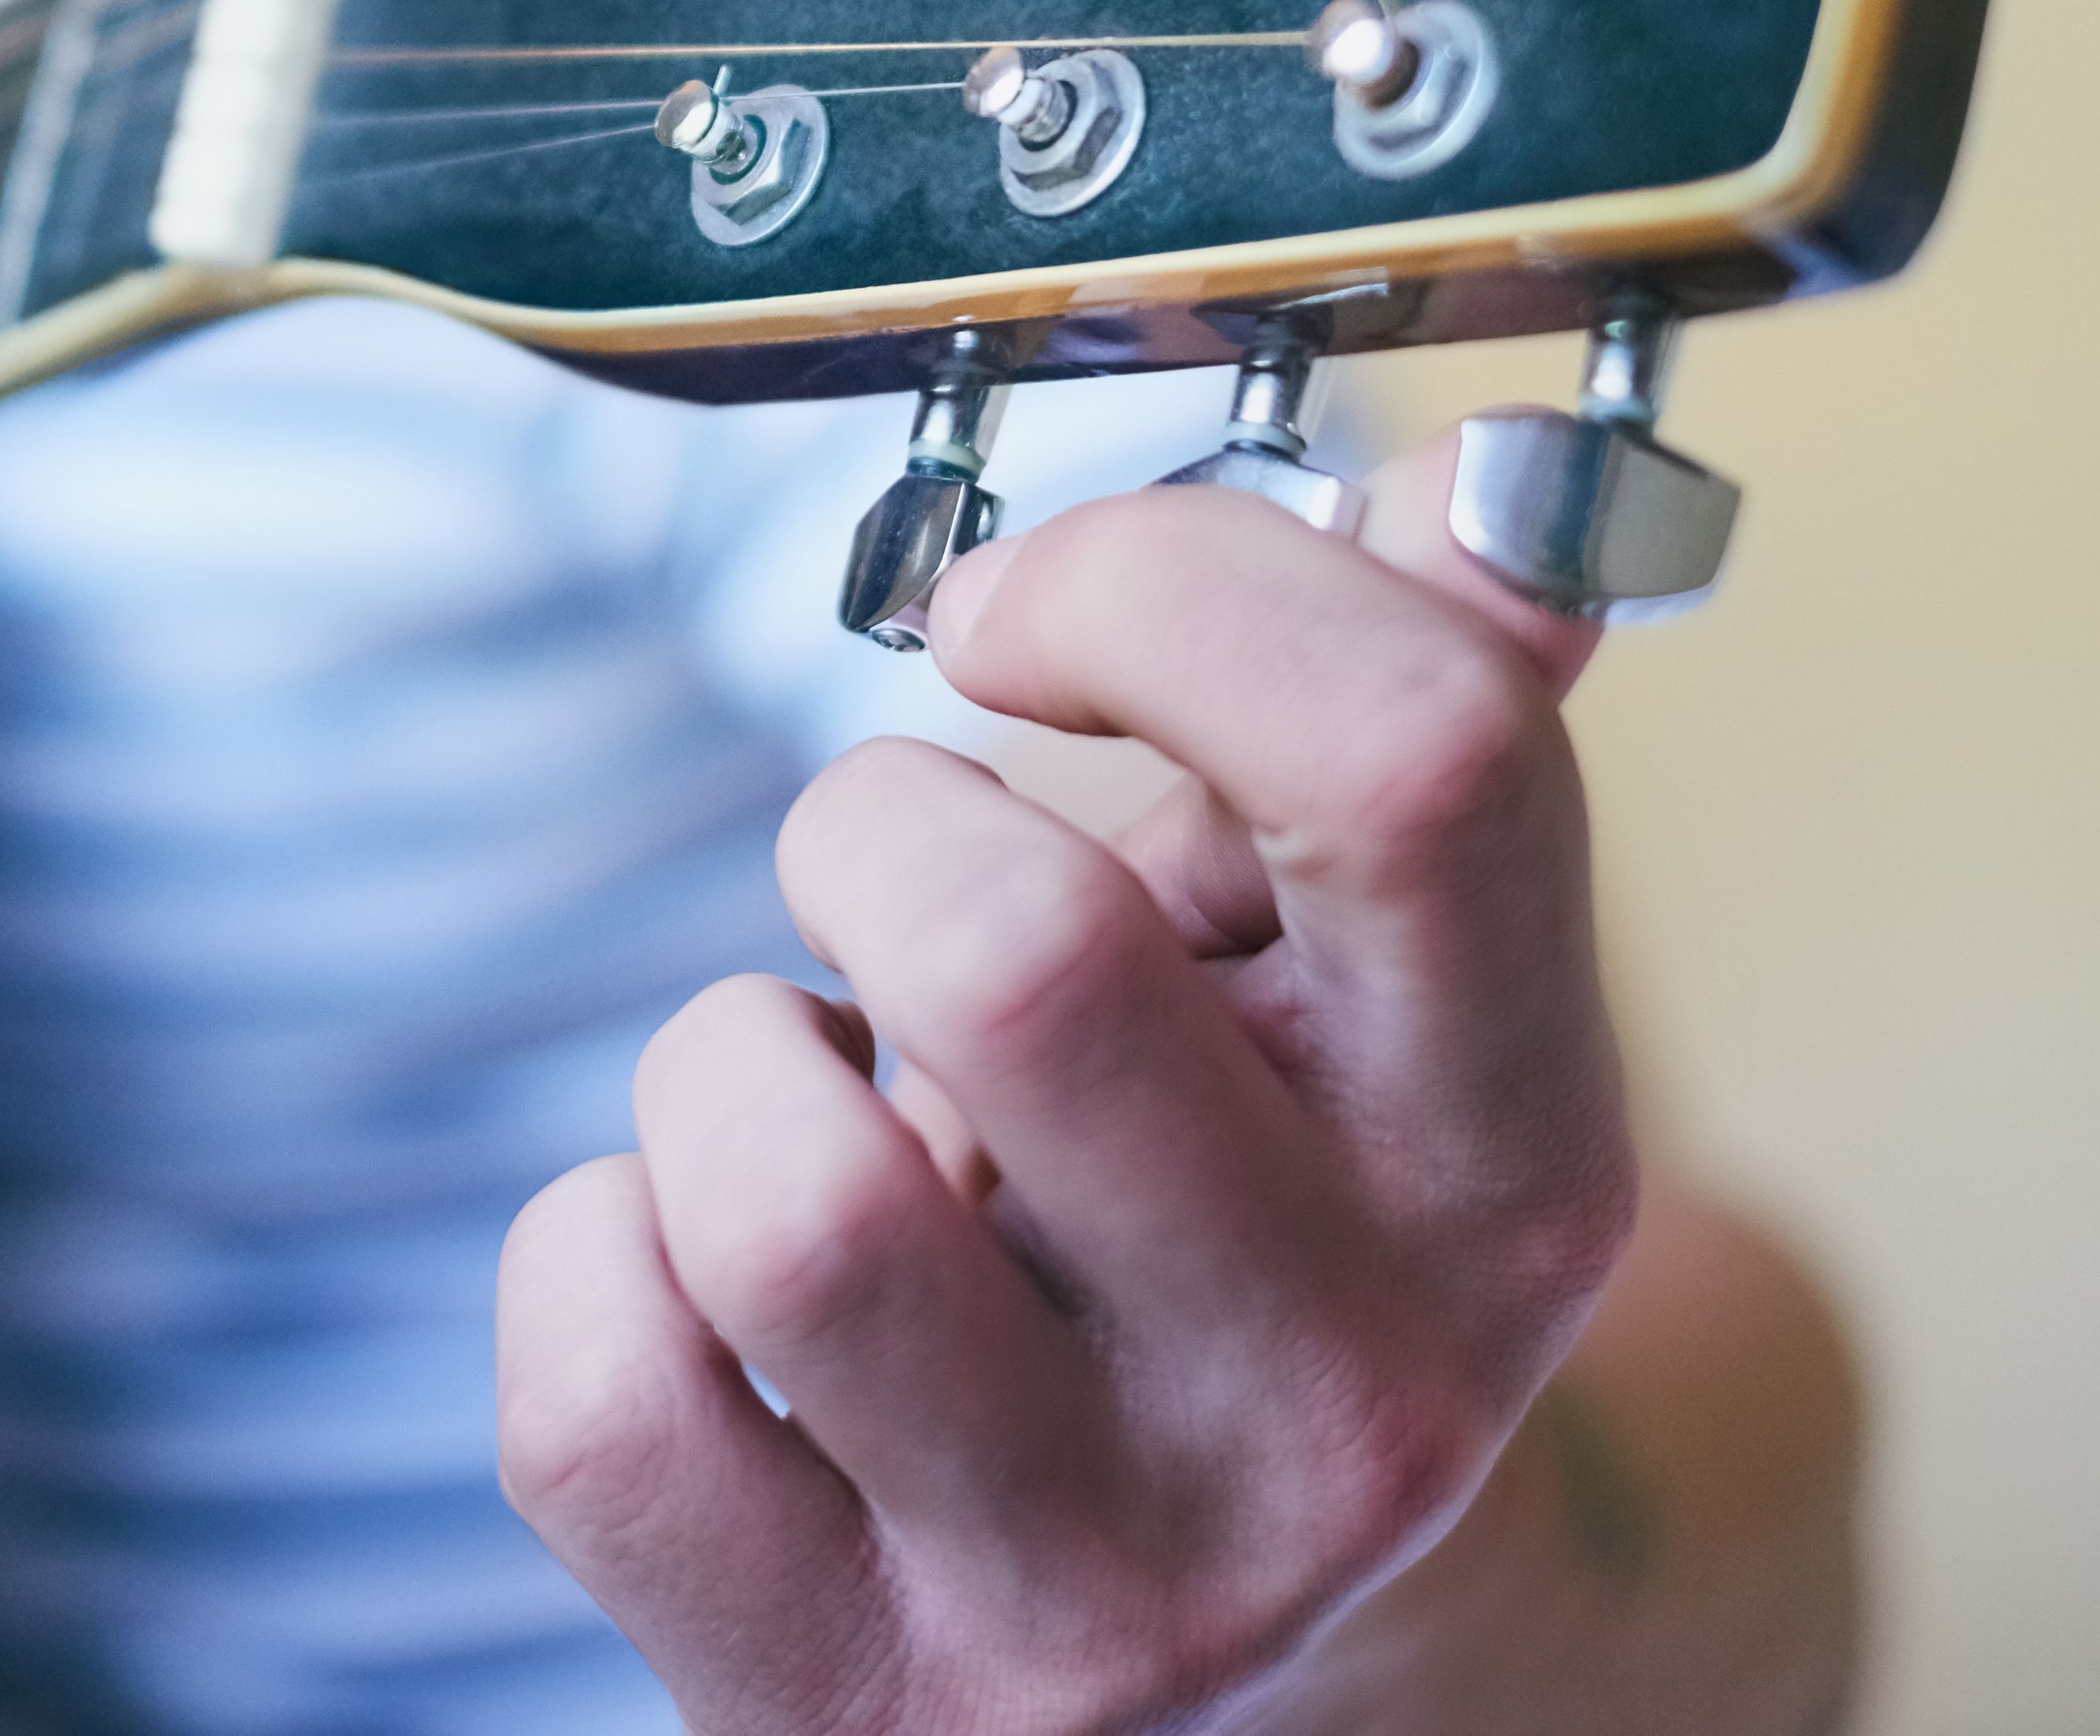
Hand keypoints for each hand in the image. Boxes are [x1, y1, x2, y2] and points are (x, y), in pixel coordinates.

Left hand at [498, 428, 1637, 1731]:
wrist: (1265, 1694)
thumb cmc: (1258, 1229)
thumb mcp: (1385, 1002)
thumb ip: (1421, 718)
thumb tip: (1468, 486)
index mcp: (1506, 1165)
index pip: (1410, 759)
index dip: (1153, 582)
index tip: (1015, 618)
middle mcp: (1343, 1398)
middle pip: (1021, 947)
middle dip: (876, 830)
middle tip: (897, 899)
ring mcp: (1097, 1584)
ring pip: (783, 1194)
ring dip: (729, 1059)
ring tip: (826, 1100)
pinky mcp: (847, 1705)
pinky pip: (596, 1396)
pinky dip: (593, 1265)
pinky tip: (707, 1285)